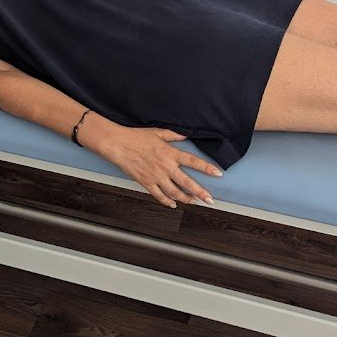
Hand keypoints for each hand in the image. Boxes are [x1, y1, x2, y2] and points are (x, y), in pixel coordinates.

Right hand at [93, 126, 223, 207]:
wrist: (118, 144)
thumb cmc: (136, 137)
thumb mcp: (158, 132)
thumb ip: (173, 135)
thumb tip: (185, 135)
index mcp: (170, 153)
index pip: (193, 162)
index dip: (207, 168)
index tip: (218, 174)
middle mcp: (166, 167)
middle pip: (187, 183)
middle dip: (201, 192)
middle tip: (210, 199)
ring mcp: (156, 176)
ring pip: (175, 192)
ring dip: (186, 199)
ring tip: (194, 202)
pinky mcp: (146, 183)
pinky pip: (159, 196)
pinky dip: (167, 202)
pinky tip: (173, 204)